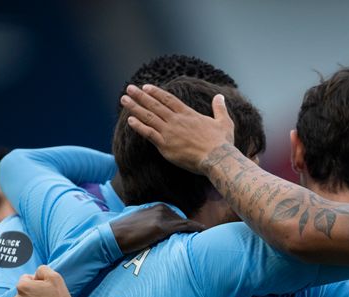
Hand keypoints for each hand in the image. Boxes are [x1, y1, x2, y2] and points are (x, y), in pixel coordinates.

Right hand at [111, 204, 205, 253]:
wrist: (113, 236)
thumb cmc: (125, 234)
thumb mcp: (141, 223)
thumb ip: (152, 223)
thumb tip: (159, 232)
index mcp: (157, 206)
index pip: (176, 215)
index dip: (185, 223)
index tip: (196, 228)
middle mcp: (161, 208)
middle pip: (182, 219)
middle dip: (191, 226)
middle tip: (205, 232)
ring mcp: (162, 217)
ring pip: (185, 223)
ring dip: (195, 229)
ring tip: (207, 234)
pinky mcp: (162, 227)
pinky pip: (184, 227)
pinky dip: (195, 228)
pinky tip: (203, 231)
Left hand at [120, 84, 234, 173]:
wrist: (217, 158)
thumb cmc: (222, 142)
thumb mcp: (224, 122)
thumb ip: (219, 108)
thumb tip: (220, 97)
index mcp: (188, 114)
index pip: (169, 99)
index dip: (156, 92)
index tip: (146, 87)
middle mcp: (176, 120)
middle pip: (155, 105)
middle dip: (140, 96)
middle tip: (129, 88)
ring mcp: (169, 132)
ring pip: (149, 117)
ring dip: (135, 107)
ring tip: (124, 100)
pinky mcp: (165, 145)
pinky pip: (149, 133)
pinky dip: (139, 126)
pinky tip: (130, 120)